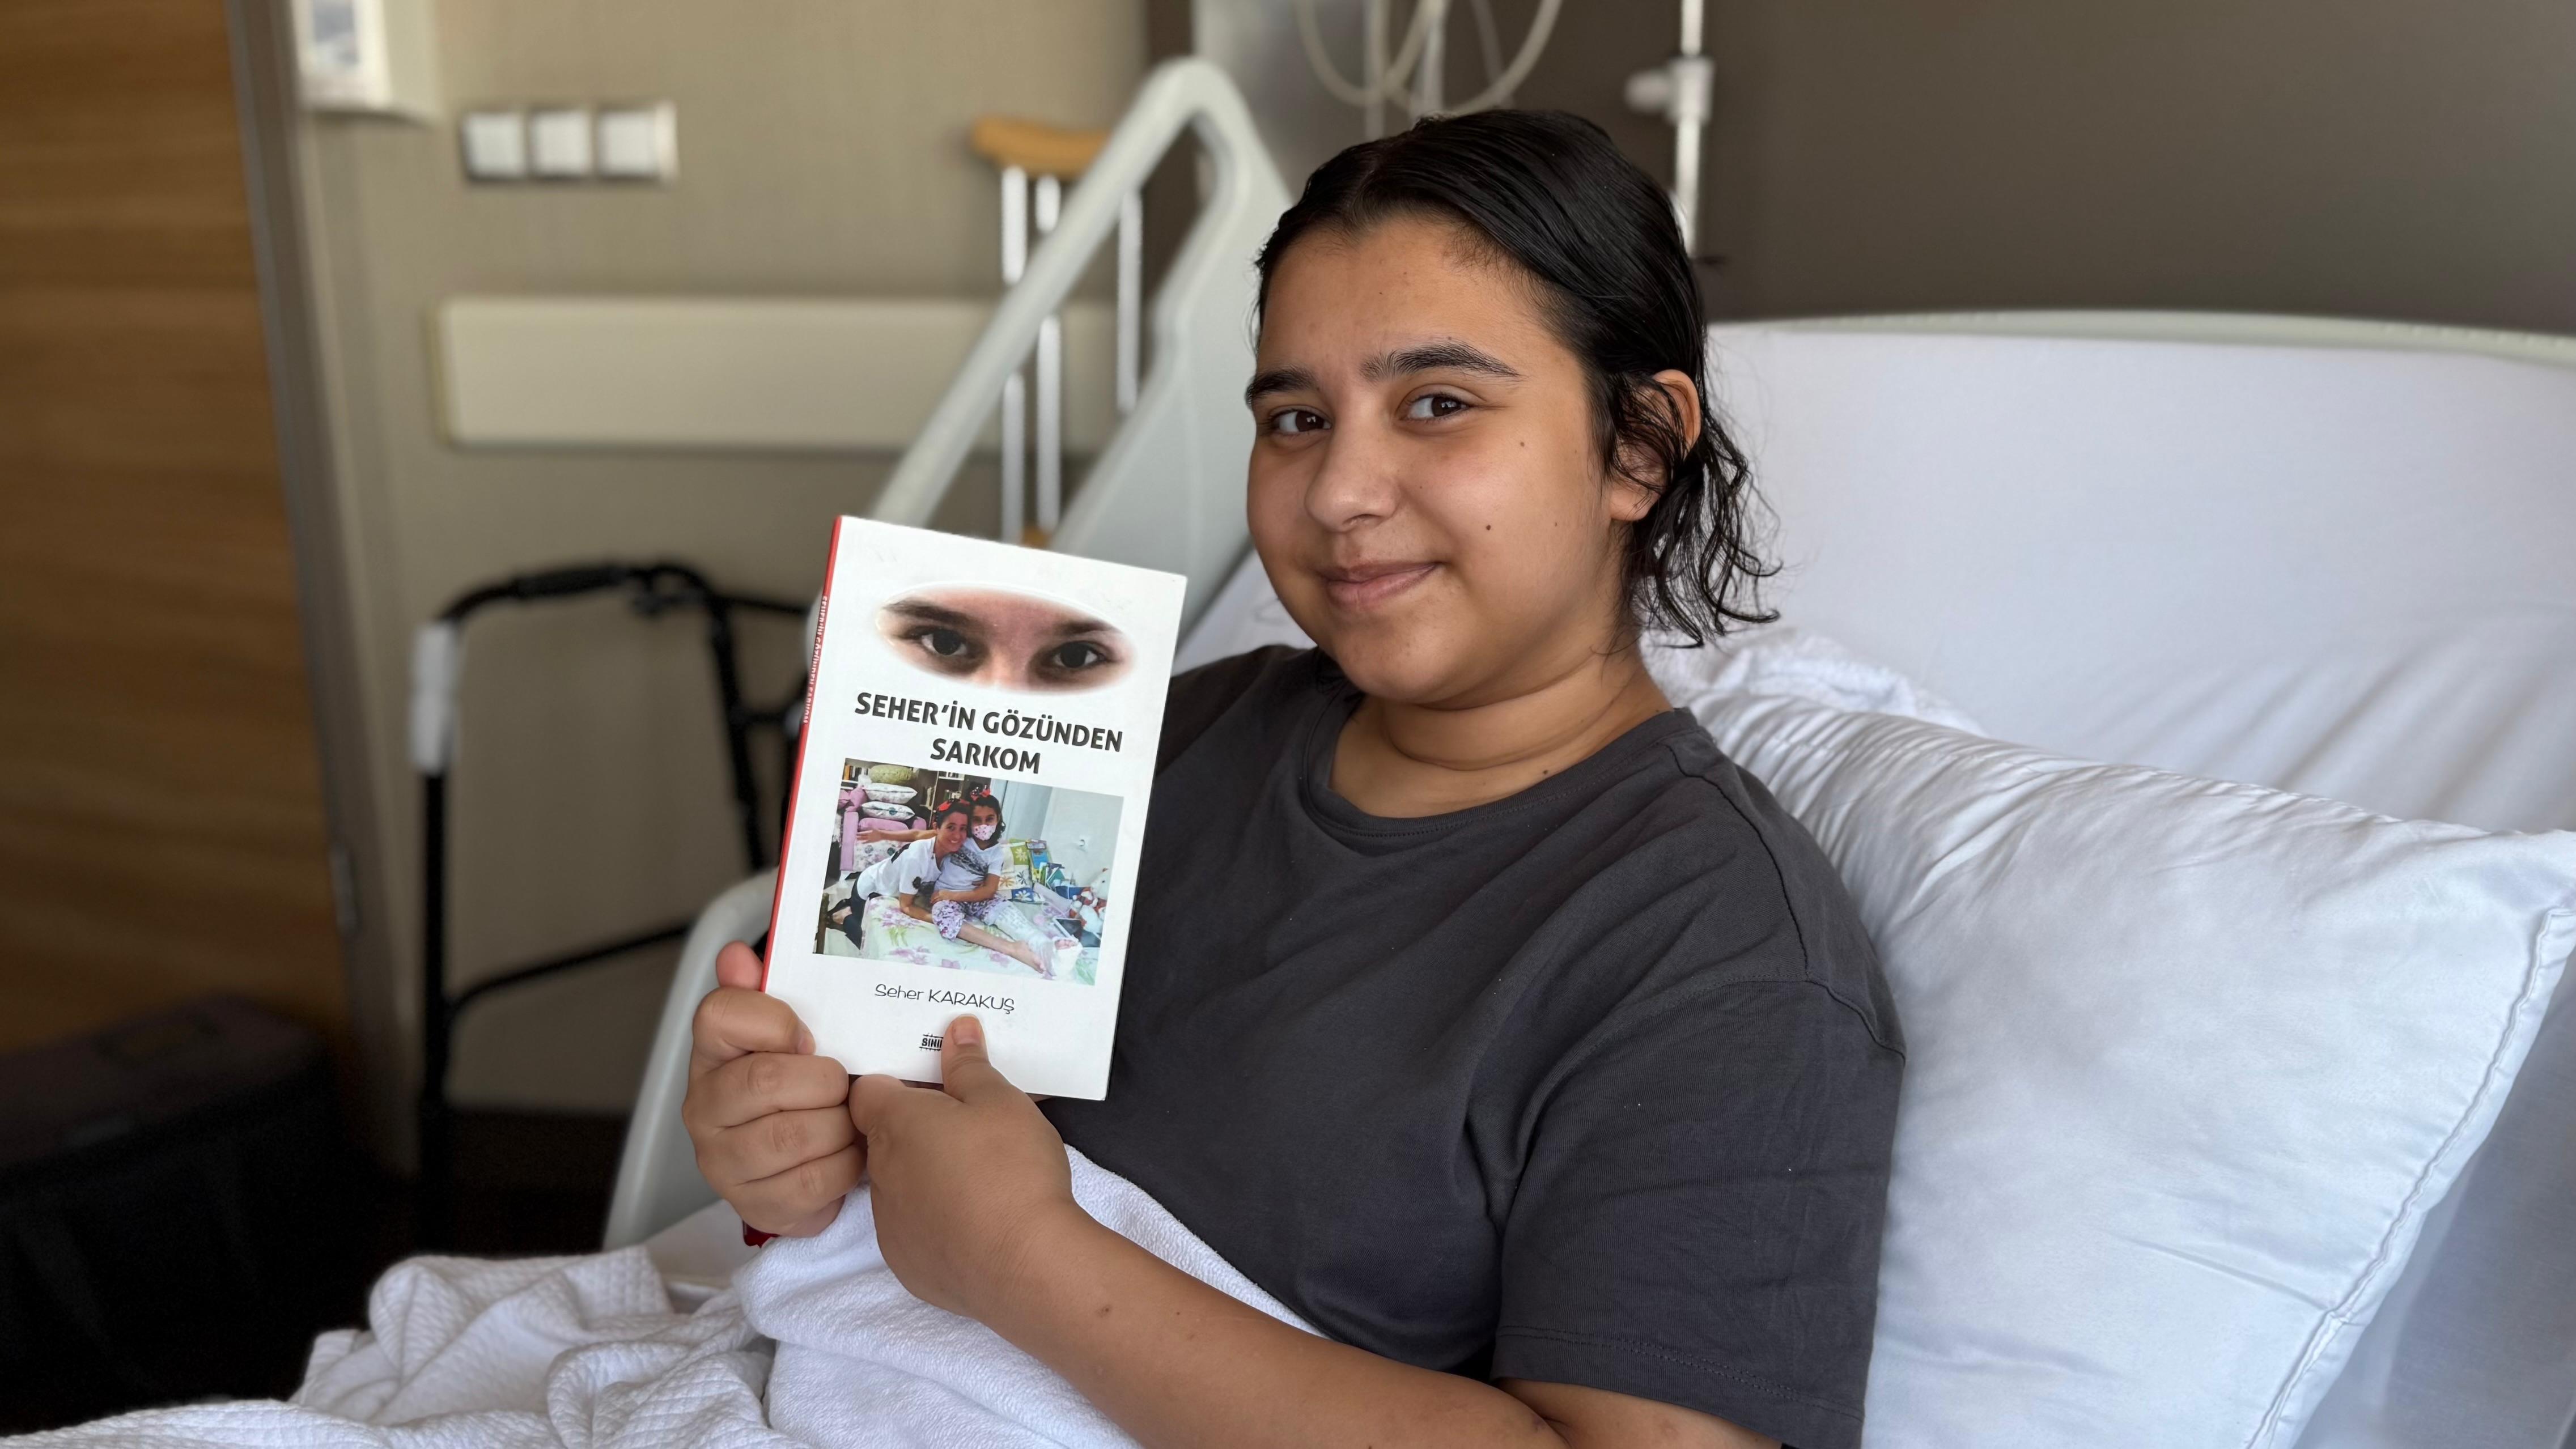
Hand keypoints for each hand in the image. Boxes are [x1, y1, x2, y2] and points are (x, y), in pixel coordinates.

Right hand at [681, 942, 863, 1235]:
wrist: (801, 1166)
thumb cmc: (801, 1086)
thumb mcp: (789, 1034)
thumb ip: (763, 990)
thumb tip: (736, 955)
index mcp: (711, 1053)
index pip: (720, 1014)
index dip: (776, 1022)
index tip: (808, 1037)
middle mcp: (704, 1107)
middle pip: (766, 1079)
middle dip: (824, 1081)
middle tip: (844, 1084)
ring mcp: (722, 1162)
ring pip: (794, 1134)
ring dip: (840, 1125)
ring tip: (849, 1120)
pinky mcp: (754, 1205)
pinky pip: (815, 1182)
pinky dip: (847, 1166)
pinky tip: (849, 1154)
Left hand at [847, 1015, 1085, 1319]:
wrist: (1027, 1265)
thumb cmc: (1011, 1168)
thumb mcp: (1001, 1101)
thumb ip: (970, 1065)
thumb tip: (954, 1029)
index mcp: (895, 1125)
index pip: (867, 1090)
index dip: (897, 1082)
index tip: (933, 1085)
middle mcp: (879, 1174)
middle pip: (883, 1139)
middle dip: (917, 1130)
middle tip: (966, 1128)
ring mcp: (889, 1226)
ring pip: (898, 1187)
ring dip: (925, 1177)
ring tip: (978, 1179)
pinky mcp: (907, 1266)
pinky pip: (914, 1232)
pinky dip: (936, 1223)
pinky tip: (975, 1222)